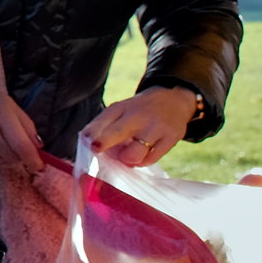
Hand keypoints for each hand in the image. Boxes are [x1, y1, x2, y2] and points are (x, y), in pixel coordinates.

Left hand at [82, 85, 198, 167]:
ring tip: (127, 156)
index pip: (102, 121)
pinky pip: (151, 159)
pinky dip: (142, 161)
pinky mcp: (171, 138)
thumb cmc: (140, 111)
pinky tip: (142, 155)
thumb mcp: (121, 110)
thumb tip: (87, 142)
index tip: (91, 146)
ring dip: (127, 159)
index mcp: (122, 108)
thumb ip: (104, 125)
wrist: (173, 101)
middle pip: (117, 133)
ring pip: (134, 154)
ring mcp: (156, 127)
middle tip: (100, 151)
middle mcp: (139, 116)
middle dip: (104, 144)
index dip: (93, 136)